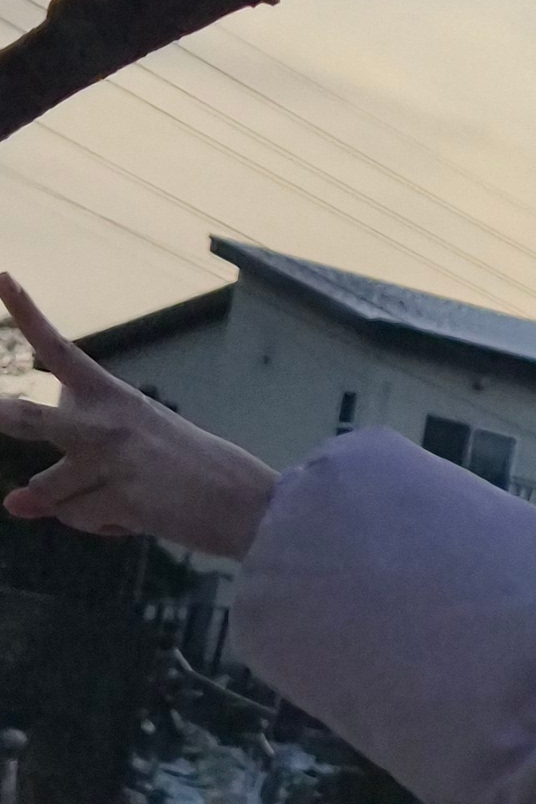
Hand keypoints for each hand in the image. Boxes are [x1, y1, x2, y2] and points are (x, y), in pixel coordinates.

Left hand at [0, 269, 278, 556]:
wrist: (243, 501)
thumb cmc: (184, 471)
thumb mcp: (127, 453)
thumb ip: (66, 472)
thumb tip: (10, 504)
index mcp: (111, 396)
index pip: (61, 351)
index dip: (27, 314)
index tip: (4, 279)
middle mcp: (106, 422)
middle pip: (30, 418)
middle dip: (3, 414)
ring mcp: (112, 461)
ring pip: (47, 490)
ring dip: (72, 504)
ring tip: (120, 499)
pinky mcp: (122, 499)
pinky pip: (76, 518)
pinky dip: (98, 525)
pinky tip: (136, 518)